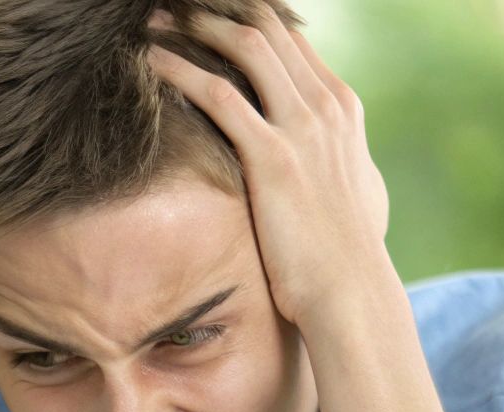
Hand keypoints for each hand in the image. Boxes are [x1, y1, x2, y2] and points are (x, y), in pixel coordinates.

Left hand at [145, 9, 391, 330]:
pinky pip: (218, 96)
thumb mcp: (354, 189)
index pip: (291, 40)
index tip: (208, 12)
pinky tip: (150, 63)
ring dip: (194, 27)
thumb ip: (335, 159)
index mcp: (340, 106)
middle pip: (267, 30)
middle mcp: (324, 105)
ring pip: (244, 48)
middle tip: (176, 6)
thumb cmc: (346, 253)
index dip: (248, 19)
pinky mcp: (273, 156)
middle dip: (216, 11)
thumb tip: (326, 158)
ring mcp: (301, 127)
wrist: (350, 291)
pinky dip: (180, 71)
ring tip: (153, 21)